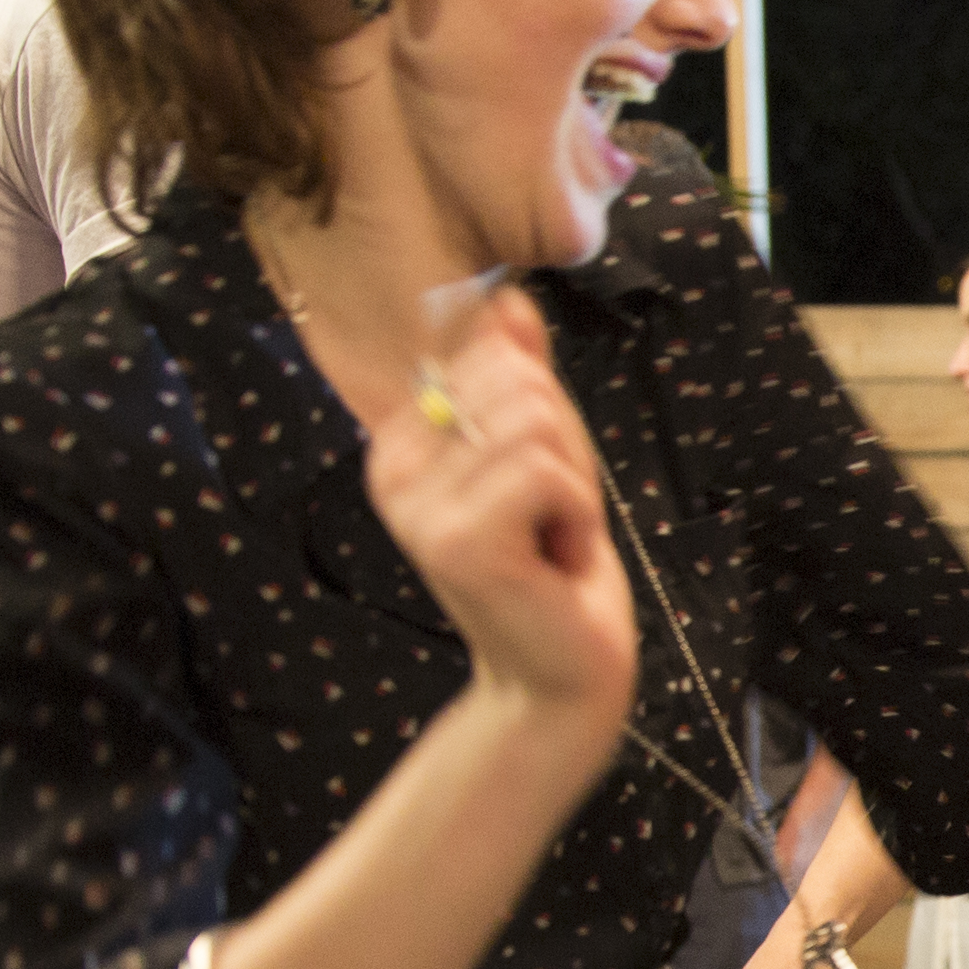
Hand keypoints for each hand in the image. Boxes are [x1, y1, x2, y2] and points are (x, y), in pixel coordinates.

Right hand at [361, 287, 636, 743]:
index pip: (495, 352)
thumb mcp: (542, 451)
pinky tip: (552, 560)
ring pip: (537, 422)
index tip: (534, 484)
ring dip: (573, 485)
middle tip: (549, 515)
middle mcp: (393, 467)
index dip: (546, 412)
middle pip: (517, 378)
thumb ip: (523, 377)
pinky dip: (575, 515)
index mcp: (402, 440)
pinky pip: (547, 472)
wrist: (558, 671)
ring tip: (549, 537)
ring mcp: (417, 506)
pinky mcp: (455, 540)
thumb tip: (509, 297)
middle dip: (565, 446)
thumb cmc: (553, 563)